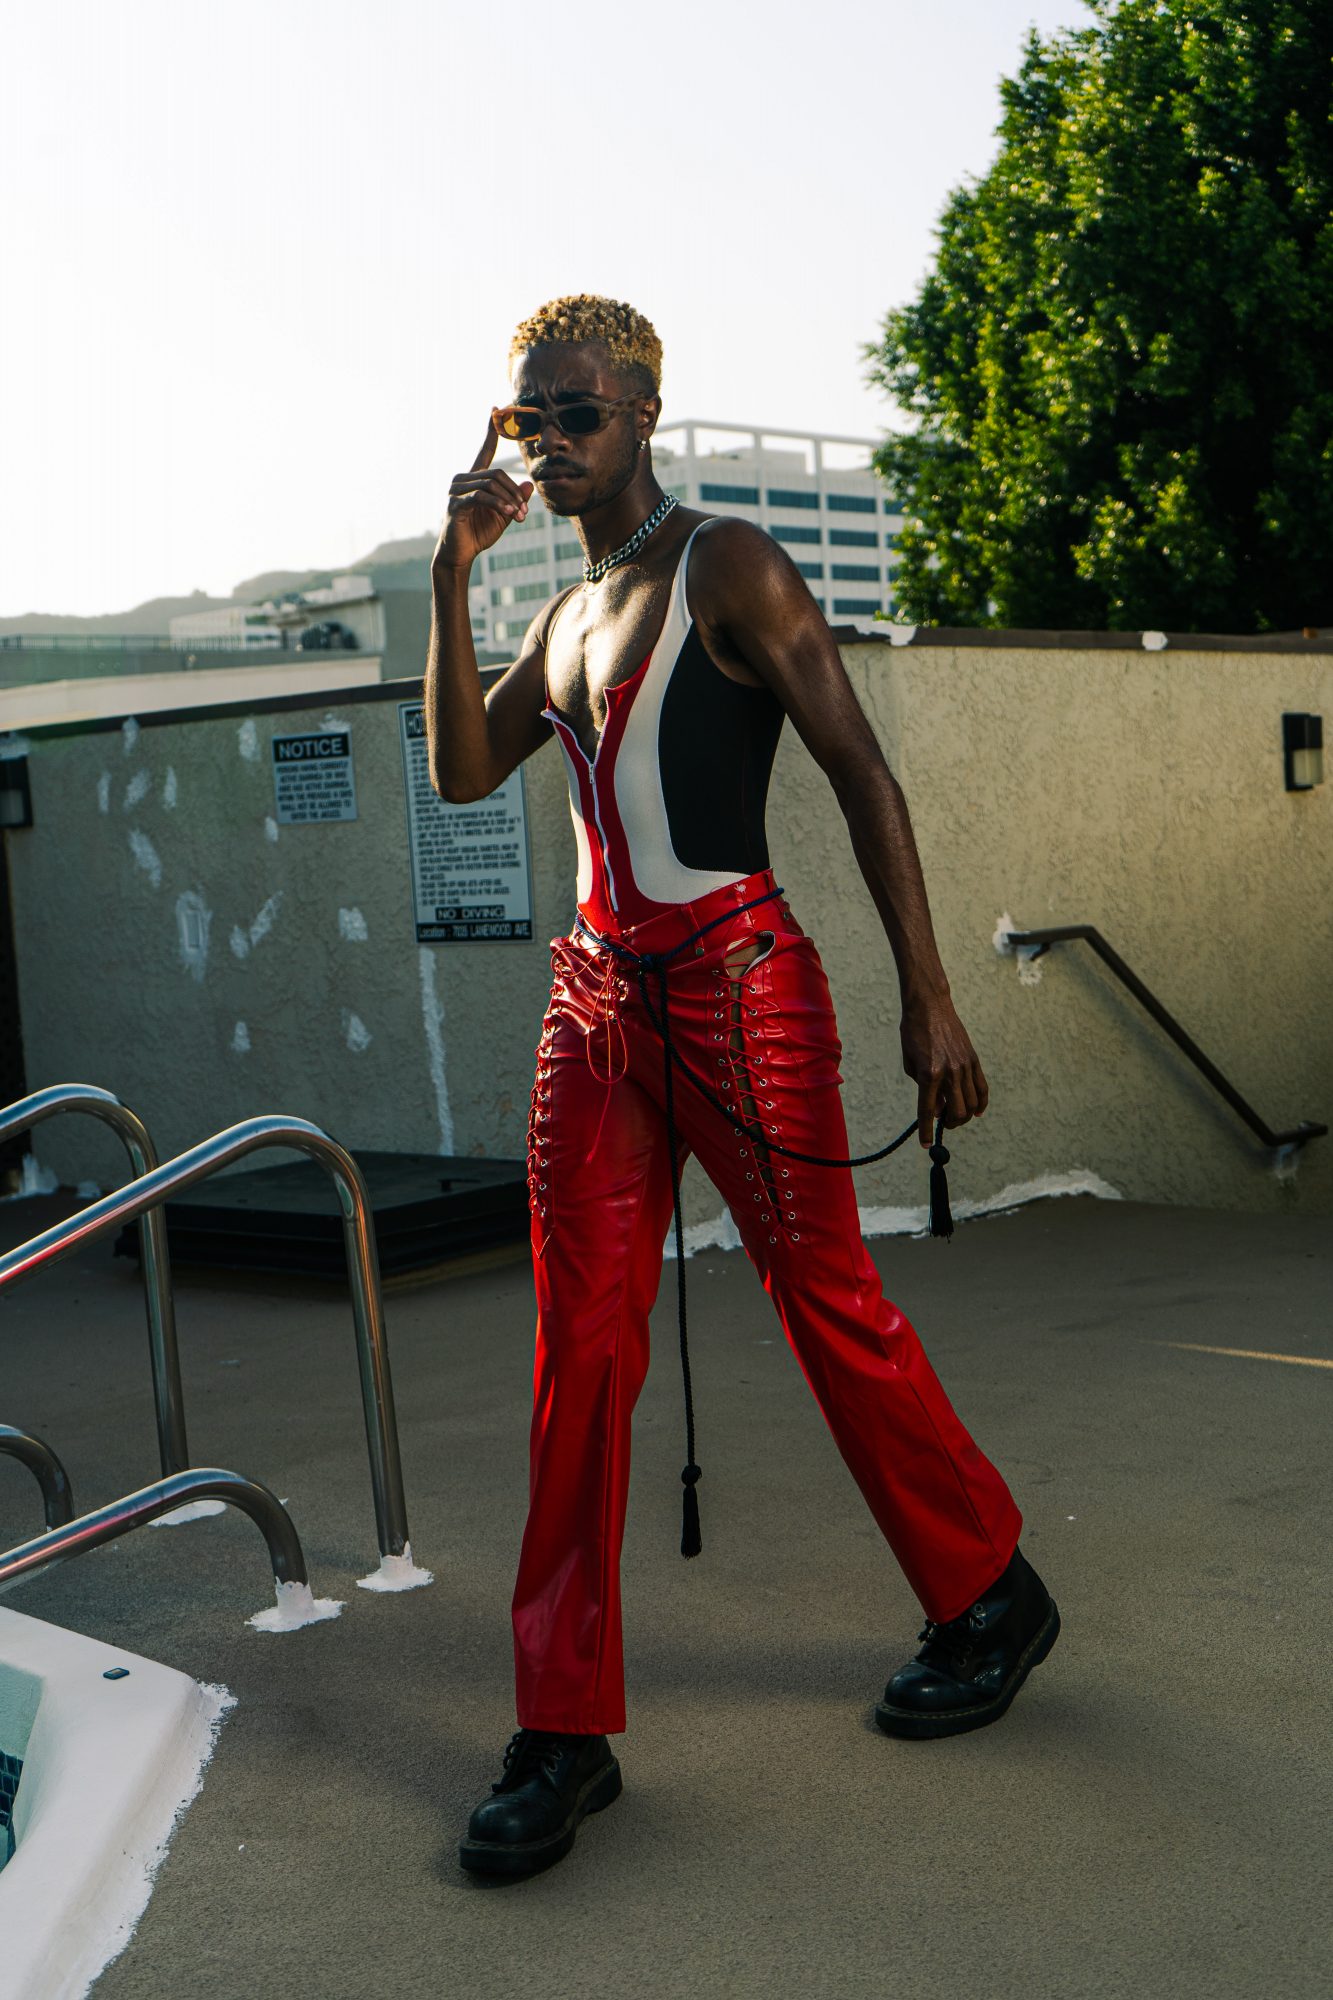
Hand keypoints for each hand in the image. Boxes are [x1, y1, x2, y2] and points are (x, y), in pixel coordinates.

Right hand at [433, 416, 534, 572]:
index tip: (496, 410)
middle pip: (496, 473)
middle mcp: (462, 479)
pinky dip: (498, 504)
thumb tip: (529, 486)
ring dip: (509, 500)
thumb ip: (514, 500)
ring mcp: (456, 490)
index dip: (491, 431)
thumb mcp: (503, 516)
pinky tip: (508, 513)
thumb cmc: (478, 534)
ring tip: (519, 516)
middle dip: (515, 492)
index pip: (484, 451)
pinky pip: (481, 497)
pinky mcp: (455, 504)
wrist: (459, 555)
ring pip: (491, 484)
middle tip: (525, 512)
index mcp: (473, 479)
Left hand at [900, 995, 988, 1146]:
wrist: (930, 1007)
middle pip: (956, 1112)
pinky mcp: (974, 1060)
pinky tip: (976, 1112)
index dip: (926, 1131)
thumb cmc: (913, 1034)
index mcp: (929, 1073)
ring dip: (963, 1116)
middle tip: (942, 1123)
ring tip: (954, 1115)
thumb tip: (939, 1108)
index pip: (928, 1111)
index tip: (925, 1144)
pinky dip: (981, 1104)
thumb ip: (923, 1088)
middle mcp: (950, 1072)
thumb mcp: (910, 1063)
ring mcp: (965, 1066)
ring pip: (971, 1104)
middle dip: (949, 1124)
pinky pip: (982, 1089)